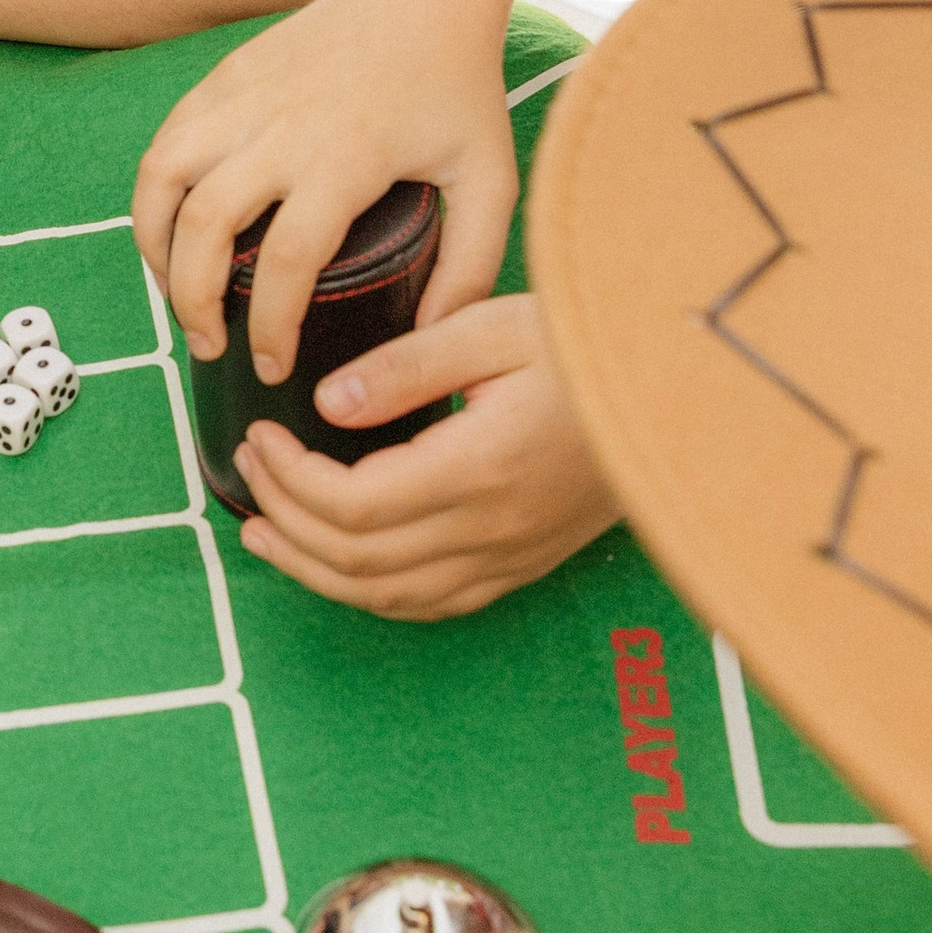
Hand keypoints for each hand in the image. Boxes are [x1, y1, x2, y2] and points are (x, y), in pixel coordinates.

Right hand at [133, 0, 518, 379]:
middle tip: (210, 344)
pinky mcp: (223, 77)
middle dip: (193, 303)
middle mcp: (281, 128)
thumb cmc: (458, 85)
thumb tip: (432, 338)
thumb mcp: (490, 176)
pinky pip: (165, 145)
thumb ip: (472, 263)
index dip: (271, 328)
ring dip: (154, 248)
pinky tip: (173, 232)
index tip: (272, 366)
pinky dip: (154, 196)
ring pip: (163, 182)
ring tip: (175, 292)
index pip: (288, 263)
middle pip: (205, 230)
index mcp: (347, 158)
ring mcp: (243, 97)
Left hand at [233, 297, 615, 620]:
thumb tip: (327, 405)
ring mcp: (514, 556)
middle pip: (358, 560)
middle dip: (285, 518)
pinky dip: (374, 592)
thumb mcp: (494, 328)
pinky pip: (435, 603)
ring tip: (264, 532)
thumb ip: (406, 368)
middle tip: (248, 470)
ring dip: (315, 570)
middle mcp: (496, 530)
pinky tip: (341, 565)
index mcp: (482, 469)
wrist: (683, 388)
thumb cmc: (593, 344)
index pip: (352, 506)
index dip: (289, 479)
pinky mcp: (526, 564)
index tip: (260, 436)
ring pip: (390, 597)